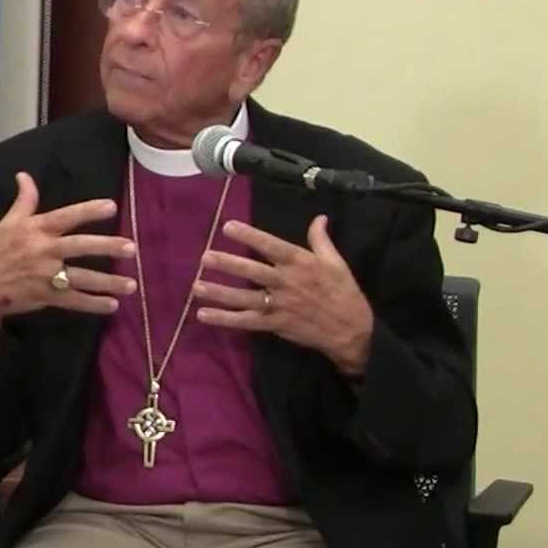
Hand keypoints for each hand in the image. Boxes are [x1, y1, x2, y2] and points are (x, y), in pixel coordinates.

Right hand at [0, 172, 138, 332]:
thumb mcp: (6, 223)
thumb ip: (23, 201)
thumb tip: (24, 175)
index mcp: (35, 230)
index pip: (66, 217)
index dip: (88, 211)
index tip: (112, 206)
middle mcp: (43, 251)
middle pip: (79, 246)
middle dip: (106, 247)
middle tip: (131, 247)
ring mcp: (44, 276)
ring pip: (81, 278)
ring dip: (107, 282)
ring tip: (131, 284)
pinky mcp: (45, 297)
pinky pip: (73, 301)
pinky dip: (93, 304)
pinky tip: (112, 305)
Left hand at [192, 215, 373, 375]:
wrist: (351, 330)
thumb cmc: (343, 292)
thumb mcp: (336, 262)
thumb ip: (321, 239)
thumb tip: (319, 217)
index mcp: (300, 263)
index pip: (271, 246)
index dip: (249, 236)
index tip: (228, 227)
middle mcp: (286, 283)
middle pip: (252, 271)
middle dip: (227, 264)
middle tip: (204, 257)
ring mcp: (279, 305)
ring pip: (244, 298)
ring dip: (219, 292)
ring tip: (196, 286)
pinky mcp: (275, 324)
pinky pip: (246, 321)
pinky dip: (225, 319)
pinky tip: (204, 314)